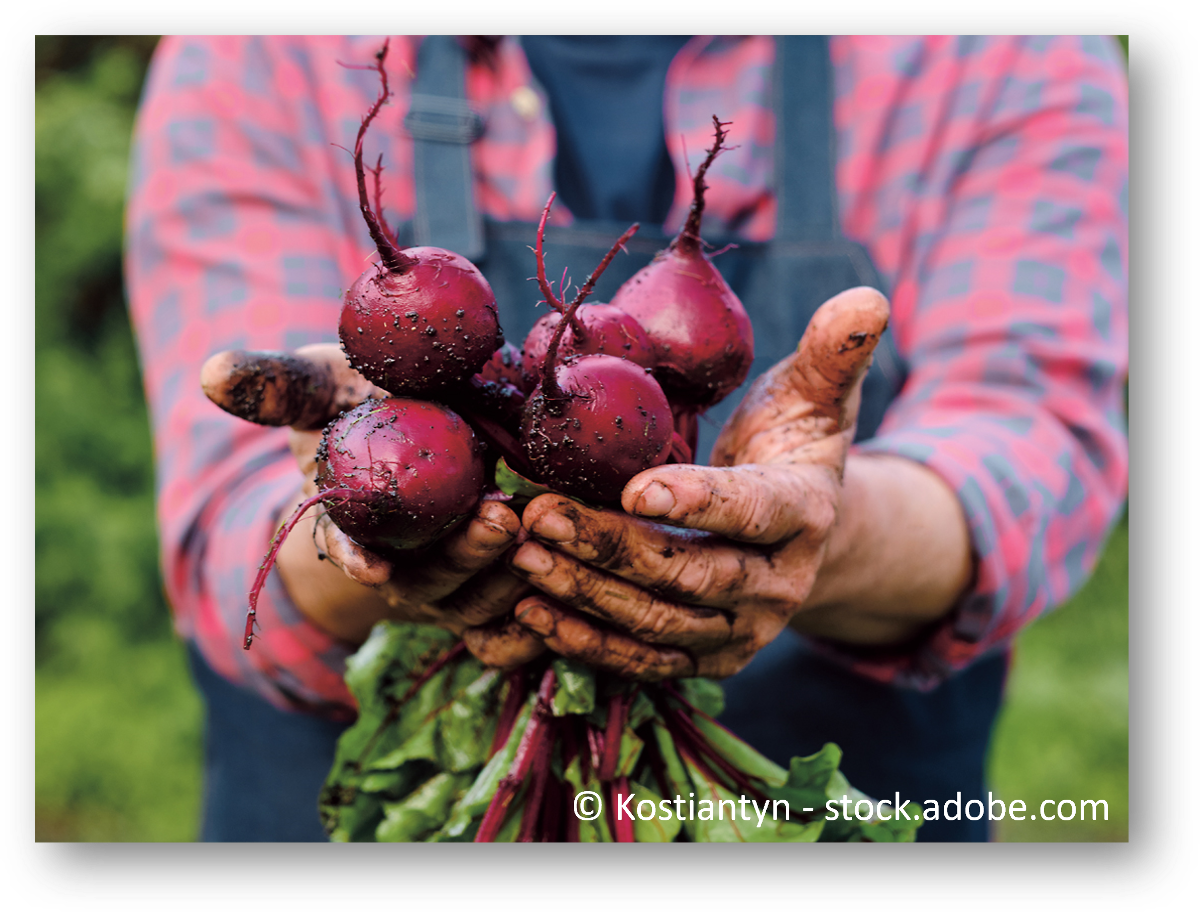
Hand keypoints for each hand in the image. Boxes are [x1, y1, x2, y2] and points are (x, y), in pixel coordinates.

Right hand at [200, 344, 544, 666]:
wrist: (407, 439)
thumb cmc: (359, 409)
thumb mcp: (319, 388)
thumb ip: (278, 384)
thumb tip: (213, 372)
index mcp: (355, 526)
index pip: (349, 551)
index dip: (357, 559)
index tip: (374, 565)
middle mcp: (404, 567)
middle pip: (433, 582)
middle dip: (463, 557)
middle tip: (500, 518)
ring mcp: (452, 586)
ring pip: (482, 603)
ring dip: (513, 574)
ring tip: (550, 529)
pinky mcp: (496, 589)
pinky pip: (514, 626)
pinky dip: (538, 618)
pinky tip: (573, 581)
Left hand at [506, 287, 929, 679]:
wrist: (804, 532)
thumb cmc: (792, 447)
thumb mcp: (816, 397)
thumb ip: (833, 353)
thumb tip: (866, 297)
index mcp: (805, 513)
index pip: (749, 511)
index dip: (696, 502)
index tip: (631, 487)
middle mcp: (779, 585)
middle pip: (689, 575)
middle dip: (611, 547)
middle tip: (540, 514)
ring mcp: (743, 631)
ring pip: (659, 625)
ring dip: (587, 594)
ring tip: (525, 554)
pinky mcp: (708, 659)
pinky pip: (645, 662)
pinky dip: (589, 643)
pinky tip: (533, 611)